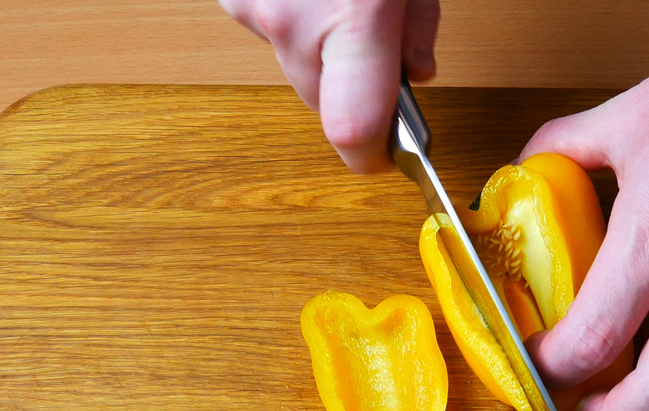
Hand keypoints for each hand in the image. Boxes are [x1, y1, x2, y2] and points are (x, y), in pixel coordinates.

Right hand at [218, 0, 440, 171]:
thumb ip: (417, 25)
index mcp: (354, 16)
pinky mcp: (231, 0)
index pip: (354, 132)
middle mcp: (291, 22)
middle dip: (353, 87)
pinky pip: (270, 32)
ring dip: (321, 50)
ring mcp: (253, 10)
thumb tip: (414, 72)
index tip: (389, 154)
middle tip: (378, 43)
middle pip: (324, 102)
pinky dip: (292, 19)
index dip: (373, 156)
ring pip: (295, 65)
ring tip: (339, 2)